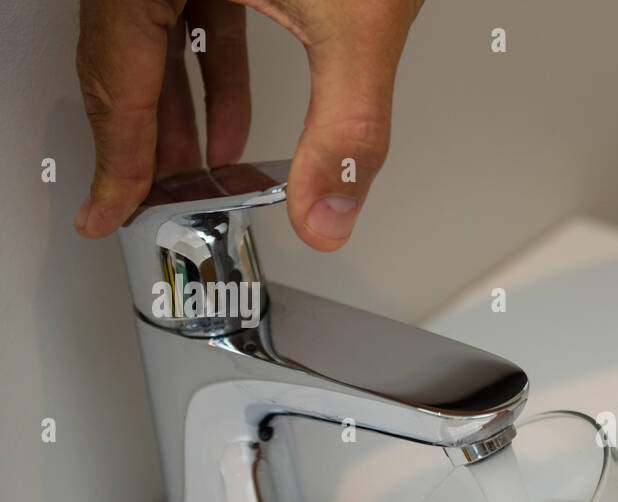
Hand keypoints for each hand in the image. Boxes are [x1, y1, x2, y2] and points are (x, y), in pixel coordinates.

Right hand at [74, 0, 422, 249]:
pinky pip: (189, 10)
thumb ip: (346, 130)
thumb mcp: (359, 26)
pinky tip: (230, 117)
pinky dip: (210, 68)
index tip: (104, 210)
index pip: (118, 81)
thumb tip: (329, 212)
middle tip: (146, 204)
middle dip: (145, 143)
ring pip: (154, 37)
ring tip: (200, 175)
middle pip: (123, 61)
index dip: (117, 160)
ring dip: (180, 113)